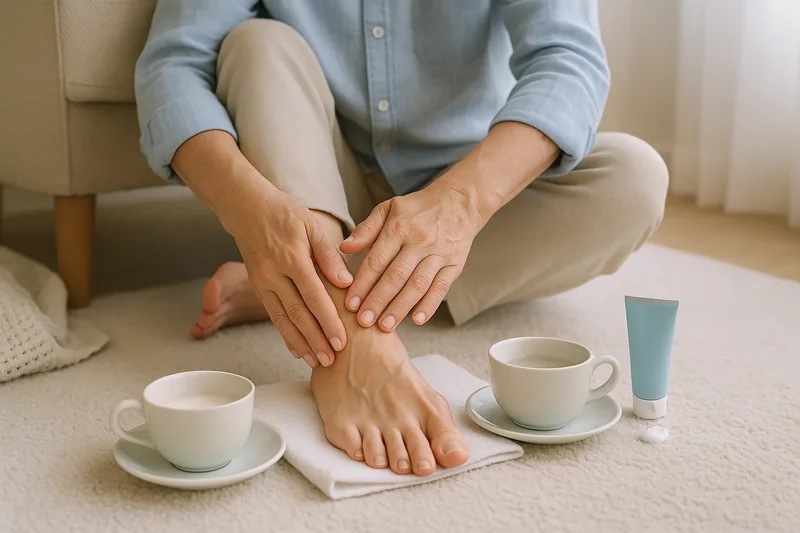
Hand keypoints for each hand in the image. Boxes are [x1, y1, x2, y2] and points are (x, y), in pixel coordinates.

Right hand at [223, 186, 352, 367]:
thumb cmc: (285, 213)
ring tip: (316, 361)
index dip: (328, 320)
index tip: (342, 340)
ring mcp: (262, 282)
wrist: (246, 208)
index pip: (313, 296)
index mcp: (291, 257)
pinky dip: (285, 335)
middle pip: (297, 313)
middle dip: (315, 339)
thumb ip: (329, 256)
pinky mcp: (258, 286)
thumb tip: (346, 283)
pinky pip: (273, 315)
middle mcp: (273, 274)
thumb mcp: (311, 225)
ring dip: (300, 343)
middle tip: (331, 360)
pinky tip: (297, 350)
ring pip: (282, 319)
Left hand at [340, 181, 481, 330]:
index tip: (350, 304)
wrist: (459, 202)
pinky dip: (429, 305)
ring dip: (400, 307)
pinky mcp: (455, 265)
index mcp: (399, 227)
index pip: (377, 260)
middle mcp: (419, 241)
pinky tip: (416, 320)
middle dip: (378, 301)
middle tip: (364, 322)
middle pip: (396, 276)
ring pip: (417, 285)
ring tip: (385, 326)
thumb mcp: (389, 208)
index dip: (363, 283)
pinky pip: (442, 287)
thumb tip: (343, 247)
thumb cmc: (417, 209)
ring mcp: (439, 254)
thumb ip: (366, 229)